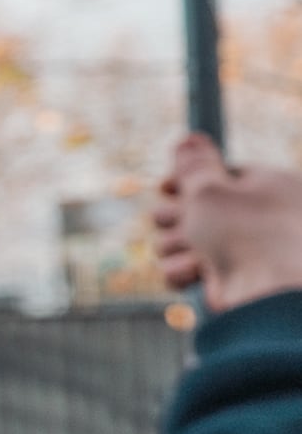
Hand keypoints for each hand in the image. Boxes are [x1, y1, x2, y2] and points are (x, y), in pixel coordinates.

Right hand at [156, 134, 301, 311]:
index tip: (165, 187)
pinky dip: (183, 269)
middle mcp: (258, 215)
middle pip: (196, 205)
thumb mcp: (211, 189)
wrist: (264, 294)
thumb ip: (193, 164)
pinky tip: (192, 273)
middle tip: (175, 221)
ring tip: (189, 251)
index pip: (219, 173)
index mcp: (268, 186)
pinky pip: (187, 266)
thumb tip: (188, 138)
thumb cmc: (245, 236)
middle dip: (175, 216)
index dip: (186, 180)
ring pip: (185, 237)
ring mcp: (241, 248)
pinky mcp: (226, 277)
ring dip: (175, 244)